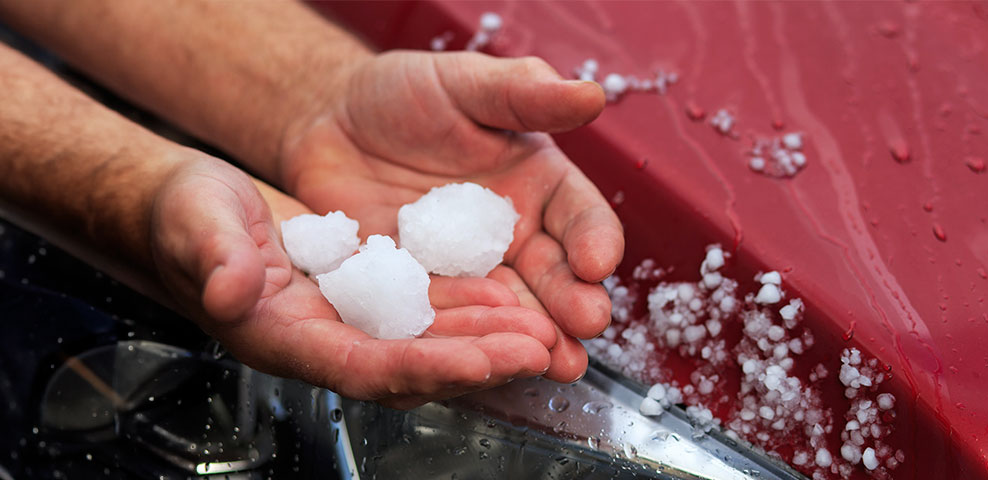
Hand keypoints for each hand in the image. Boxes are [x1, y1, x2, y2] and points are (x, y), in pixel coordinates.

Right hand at [150, 154, 557, 408]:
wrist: (194, 208)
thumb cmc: (184, 216)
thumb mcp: (194, 223)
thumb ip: (214, 256)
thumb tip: (229, 289)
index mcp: (281, 335)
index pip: (362, 365)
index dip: (423, 366)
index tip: (479, 360)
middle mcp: (324, 338)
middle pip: (411, 362)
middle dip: (477, 360)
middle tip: (539, 349)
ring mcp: (348, 319)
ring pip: (428, 339)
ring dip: (486, 337)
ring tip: (543, 330)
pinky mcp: (366, 294)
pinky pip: (425, 309)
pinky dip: (469, 306)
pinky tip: (510, 297)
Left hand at [279, 51, 624, 381]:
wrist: (331, 123)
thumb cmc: (406, 94)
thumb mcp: (465, 83)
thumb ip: (524, 92)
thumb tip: (590, 94)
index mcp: (540, 187)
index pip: (581, 217)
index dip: (594, 239)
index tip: (598, 261)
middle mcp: (515, 237)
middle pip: (554, 276)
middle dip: (573, 304)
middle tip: (585, 326)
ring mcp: (469, 273)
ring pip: (507, 311)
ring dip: (529, 337)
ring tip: (548, 361)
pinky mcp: (422, 295)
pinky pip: (444, 321)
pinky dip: (461, 343)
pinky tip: (475, 361)